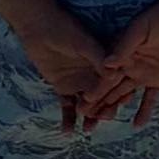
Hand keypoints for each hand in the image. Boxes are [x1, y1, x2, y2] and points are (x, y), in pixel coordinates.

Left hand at [10, 1, 112, 123]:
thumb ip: (97, 57)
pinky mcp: (62, 87)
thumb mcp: (83, 42)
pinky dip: (68, 119)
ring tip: (88, 130)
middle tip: (104, 120)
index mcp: (102, 63)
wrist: (38, 26)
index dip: (118, 94)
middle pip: (102, 97)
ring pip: (86, 105)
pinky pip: (66, 106)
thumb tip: (114, 74)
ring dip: (88, 118)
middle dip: (104, 109)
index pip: (113, 82)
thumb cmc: (63, 29)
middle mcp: (92, 75)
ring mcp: (77, 82)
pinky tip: (68, 131)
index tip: (121, 105)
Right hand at [67, 0, 158, 131]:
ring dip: (114, 108)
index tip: (83, 102)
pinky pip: (150, 99)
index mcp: (121, 52)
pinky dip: (144, 111)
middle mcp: (129, 65)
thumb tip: (107, 64)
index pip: (104, 74)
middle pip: (110, 87)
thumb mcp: (141, 28)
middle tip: (85, 118)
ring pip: (125, 95)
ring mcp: (143, 73)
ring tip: (102, 124)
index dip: (95, 88)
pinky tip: (136, 125)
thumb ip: (125, 46)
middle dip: (98, 103)